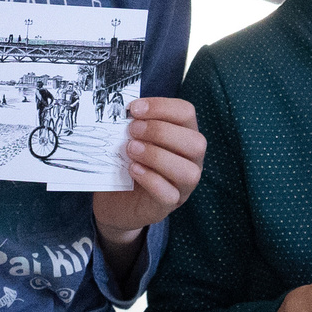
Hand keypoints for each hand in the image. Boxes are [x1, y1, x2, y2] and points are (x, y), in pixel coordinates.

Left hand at [92, 97, 206, 256]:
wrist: (115, 199)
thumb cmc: (128, 160)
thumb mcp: (130, 137)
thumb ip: (133, 123)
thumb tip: (124, 109)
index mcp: (184, 134)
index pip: (186, 112)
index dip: (161, 107)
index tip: (133, 109)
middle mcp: (191, 159)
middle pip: (196, 142)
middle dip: (160, 132)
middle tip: (132, 131)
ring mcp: (184, 185)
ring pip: (188, 171)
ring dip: (157, 156)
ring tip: (131, 150)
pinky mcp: (169, 204)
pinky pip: (170, 195)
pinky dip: (150, 180)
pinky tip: (133, 170)